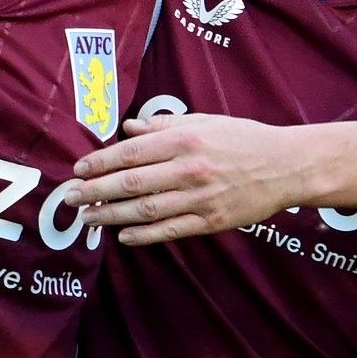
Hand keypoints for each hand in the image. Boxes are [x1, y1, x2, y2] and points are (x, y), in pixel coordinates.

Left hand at [68, 112, 305, 242]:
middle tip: (69, 198)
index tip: (79, 169)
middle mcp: (189, 169)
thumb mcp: (206, 121)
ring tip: (88, 217)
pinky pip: (170, 230)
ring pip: (145, 210)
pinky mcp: (211, 221)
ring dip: (111, 215)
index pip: (132, 152)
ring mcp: (200, 198)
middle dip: (95, 191)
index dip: (101, 162)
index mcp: (187, 140)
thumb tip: (128, 129)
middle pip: (131, 183)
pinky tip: (122, 236)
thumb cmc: (245, 139)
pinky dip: (143, 235)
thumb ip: (165, 126)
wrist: (286, 166)